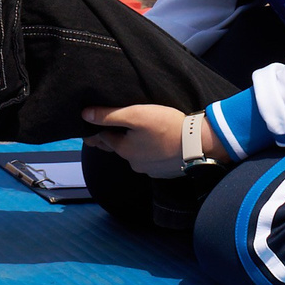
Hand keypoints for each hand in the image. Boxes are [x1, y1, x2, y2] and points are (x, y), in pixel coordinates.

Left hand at [81, 103, 198, 178]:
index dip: (99, 126)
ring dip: (134, 143)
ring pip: (135, 153)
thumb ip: (108, 115)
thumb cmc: (166, 126)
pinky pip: (151, 159)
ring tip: (139, 129)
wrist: (200, 143)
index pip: (103, 137)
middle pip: (118, 146)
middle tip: (115, 122)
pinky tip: (155, 140)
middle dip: (115, 135)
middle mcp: (135, 164)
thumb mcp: (135, 114)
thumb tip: (84, 115)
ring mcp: (151, 169)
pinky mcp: (165, 170)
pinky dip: (150, 150)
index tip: (96, 118)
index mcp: (124, 151)